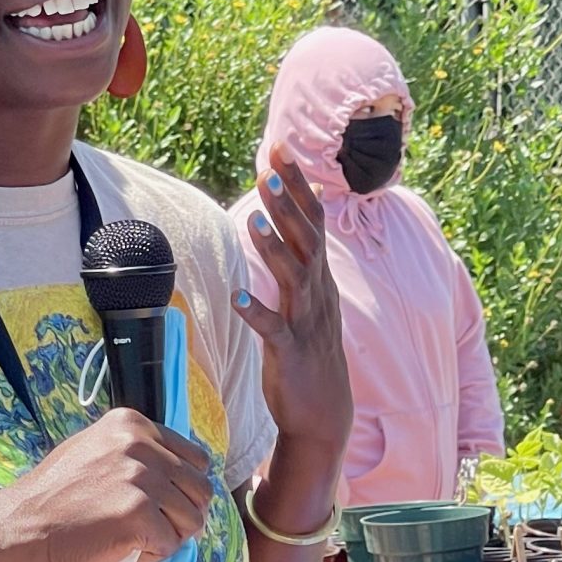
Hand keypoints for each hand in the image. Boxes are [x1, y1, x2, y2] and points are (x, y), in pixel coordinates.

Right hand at [0, 408, 212, 561]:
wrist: (23, 523)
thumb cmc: (55, 495)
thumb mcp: (95, 449)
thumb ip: (135, 454)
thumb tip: (176, 479)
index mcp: (133, 424)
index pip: (195, 458)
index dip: (185, 488)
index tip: (165, 504)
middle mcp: (141, 444)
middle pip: (200, 489)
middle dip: (184, 515)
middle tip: (156, 529)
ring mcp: (142, 478)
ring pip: (192, 519)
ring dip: (170, 537)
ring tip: (137, 541)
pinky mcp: (140, 513)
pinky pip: (171, 544)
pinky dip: (152, 556)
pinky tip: (125, 551)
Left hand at [236, 148, 351, 464]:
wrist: (324, 414)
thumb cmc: (310, 350)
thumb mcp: (310, 295)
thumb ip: (302, 252)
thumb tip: (298, 207)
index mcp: (319, 277)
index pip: (312, 220)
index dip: (296, 184)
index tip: (278, 148)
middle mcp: (318, 293)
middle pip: (307, 239)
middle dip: (288, 203)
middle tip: (270, 169)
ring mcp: (307, 322)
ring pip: (293, 277)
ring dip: (273, 247)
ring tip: (252, 219)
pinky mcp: (291, 352)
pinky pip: (272, 329)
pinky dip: (257, 311)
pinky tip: (237, 296)